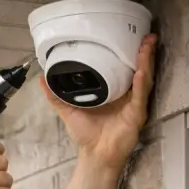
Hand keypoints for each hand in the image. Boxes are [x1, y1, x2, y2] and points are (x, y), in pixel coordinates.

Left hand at [40, 33, 157, 167]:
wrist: (95, 154)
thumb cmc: (87, 133)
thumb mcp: (68, 110)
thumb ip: (55, 94)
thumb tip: (42, 78)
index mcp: (114, 89)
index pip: (123, 66)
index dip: (127, 51)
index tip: (128, 34)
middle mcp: (127, 93)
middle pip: (138, 68)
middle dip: (142, 51)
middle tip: (145, 34)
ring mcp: (133, 103)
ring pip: (143, 78)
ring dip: (146, 61)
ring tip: (146, 45)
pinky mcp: (136, 114)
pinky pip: (139, 96)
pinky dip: (141, 83)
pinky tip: (141, 72)